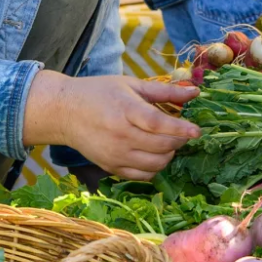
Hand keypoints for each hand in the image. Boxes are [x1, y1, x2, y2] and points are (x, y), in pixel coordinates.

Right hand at [23, 72, 200, 180]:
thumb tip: (195, 92)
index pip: (158, 124)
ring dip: (169, 155)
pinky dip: (155, 168)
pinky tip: (154, 154)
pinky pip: (143, 176)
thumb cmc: (98, 93)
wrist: (64, 112)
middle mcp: (120, 135)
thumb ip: (164, 90)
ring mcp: (115, 154)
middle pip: (161, 146)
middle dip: (178, 141)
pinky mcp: (111, 167)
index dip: (180, 129)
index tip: (197, 131)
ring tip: (167, 142)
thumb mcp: (130, 85)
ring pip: (155, 164)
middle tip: (182, 132)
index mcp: (124, 110)